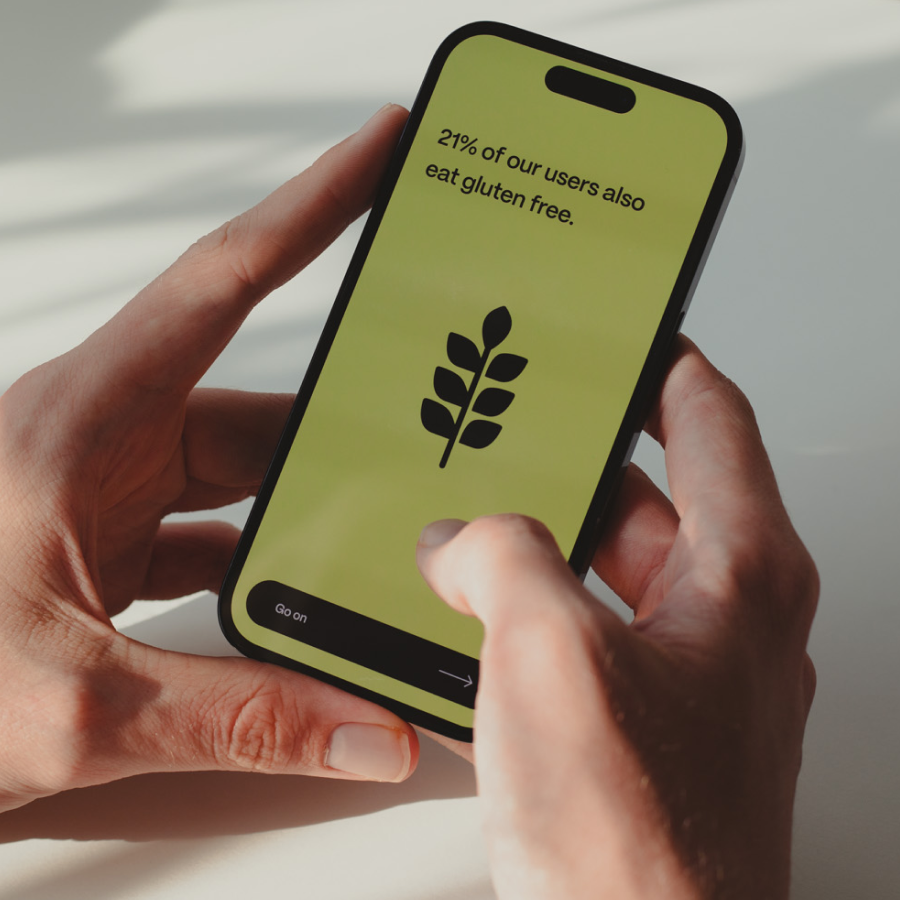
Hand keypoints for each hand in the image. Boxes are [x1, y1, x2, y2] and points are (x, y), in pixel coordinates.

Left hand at [0, 105, 418, 813]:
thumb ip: (237, 718)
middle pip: (258, 409)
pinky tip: (306, 596)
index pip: (221, 281)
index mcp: (83, 423)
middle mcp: (99, 440)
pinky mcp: (106, 544)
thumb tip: (371, 733)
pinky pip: (214, 531)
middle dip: (345, 430)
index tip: (381, 148)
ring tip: (382, 540)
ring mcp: (104, 493)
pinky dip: (265, 561)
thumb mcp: (74, 704)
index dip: (311, 206)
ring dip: (307, 511)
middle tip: (428, 436)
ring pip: (241, 476)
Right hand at [416, 339, 817, 899]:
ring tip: (467, 520)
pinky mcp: (636, 722)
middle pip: (646, 495)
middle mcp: (724, 617)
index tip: (621, 333)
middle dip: (572, 460)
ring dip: (537, 543)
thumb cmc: (639, 843)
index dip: (664, 364)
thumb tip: (461, 538)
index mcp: (739, 573)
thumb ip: (501, 558)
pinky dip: (527, 613)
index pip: (710, 420)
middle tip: (510, 428)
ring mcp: (681, 673)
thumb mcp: (551, 653)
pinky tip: (468, 617)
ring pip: (605, 569)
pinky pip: (579, 634)